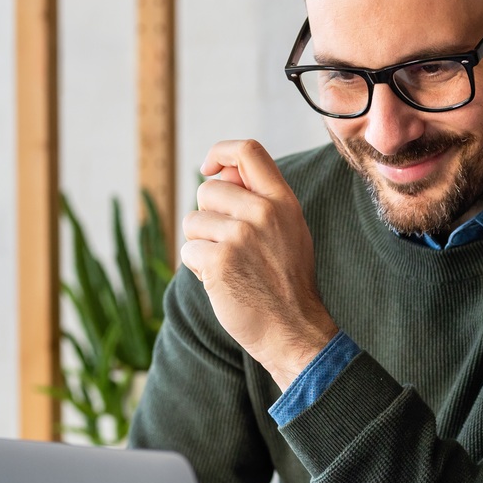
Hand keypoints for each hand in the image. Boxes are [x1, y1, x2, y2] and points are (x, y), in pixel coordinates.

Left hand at [180, 140, 338, 390]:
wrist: (294, 330)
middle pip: (208, 190)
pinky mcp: (220, 260)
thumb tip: (218, 174)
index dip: (220, 152)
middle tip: (229, 246)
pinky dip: (198, 269)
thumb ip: (261, 199)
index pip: (247, 151)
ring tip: (229, 266)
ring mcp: (241, 235)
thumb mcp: (289, 230)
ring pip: (193, 221)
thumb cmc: (286, 282)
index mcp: (283, 201)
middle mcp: (264, 212)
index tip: (209, 168)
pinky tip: (222, 283)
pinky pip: (188, 250)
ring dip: (201, 245)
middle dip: (208, 217)